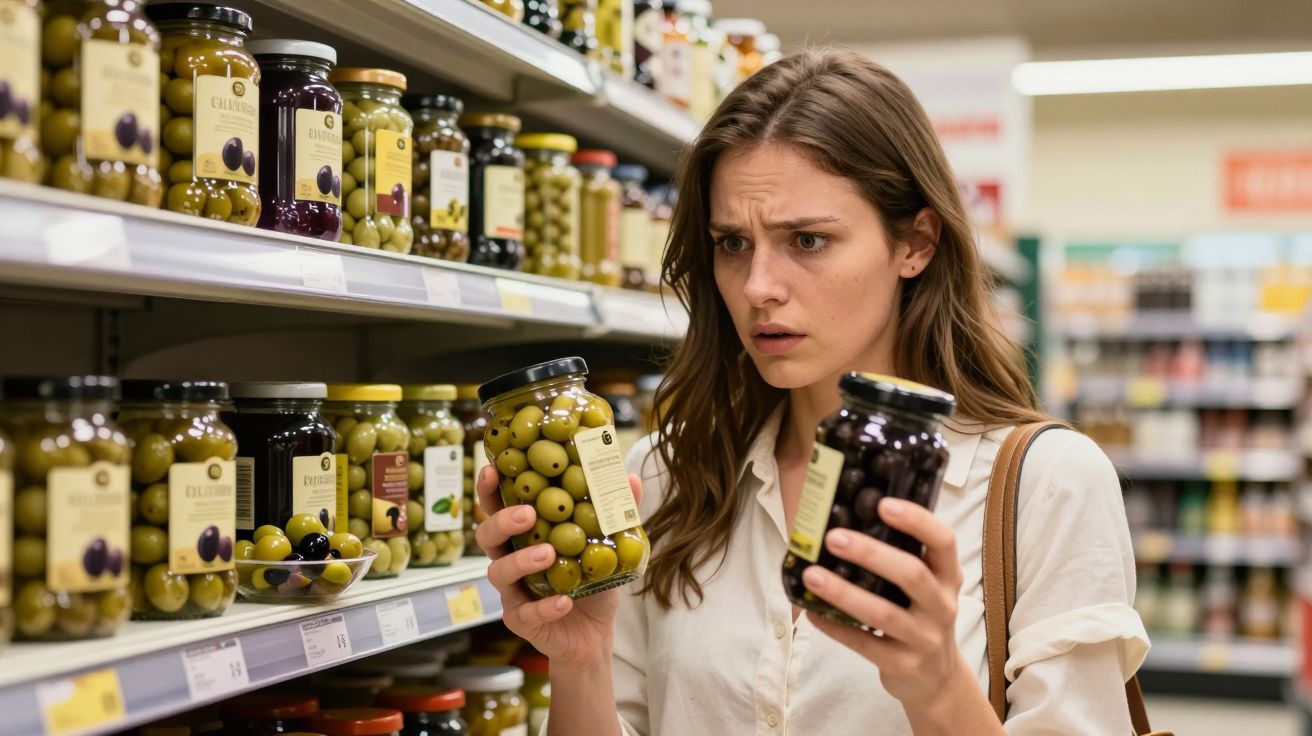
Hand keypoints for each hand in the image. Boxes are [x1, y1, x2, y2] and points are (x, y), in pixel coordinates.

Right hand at [475, 463, 642, 672]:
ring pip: (498, 572)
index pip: (498, 505)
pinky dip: (544, 606)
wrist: (595, 632)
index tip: (493, 469)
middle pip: (486, 535)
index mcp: (525, 533)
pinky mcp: (521, 620)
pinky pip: (525, 613)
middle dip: (501, 521)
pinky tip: (564, 600)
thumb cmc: (592, 579)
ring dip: (521, 561)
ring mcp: (513, 591)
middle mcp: (511, 558)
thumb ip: (615, 510)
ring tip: (548, 554)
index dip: (490, 488)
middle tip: (527, 515)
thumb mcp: (609, 542)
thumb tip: (629, 476)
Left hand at [802, 497, 972, 711]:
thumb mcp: (927, 586)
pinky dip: (836, 627)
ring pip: (883, 613)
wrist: (936, 677)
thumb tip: (846, 520)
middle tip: (833, 538)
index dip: (917, 520)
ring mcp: (924, 638)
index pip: (943, 541)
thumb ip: (902, 557)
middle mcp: (942, 605)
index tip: (883, 504)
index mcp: (948, 577)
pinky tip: (812, 612)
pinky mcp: (902, 664)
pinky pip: (864, 644)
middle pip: (911, 574)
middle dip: (870, 553)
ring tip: (812, 575)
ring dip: (844, 592)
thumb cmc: (921, 616)